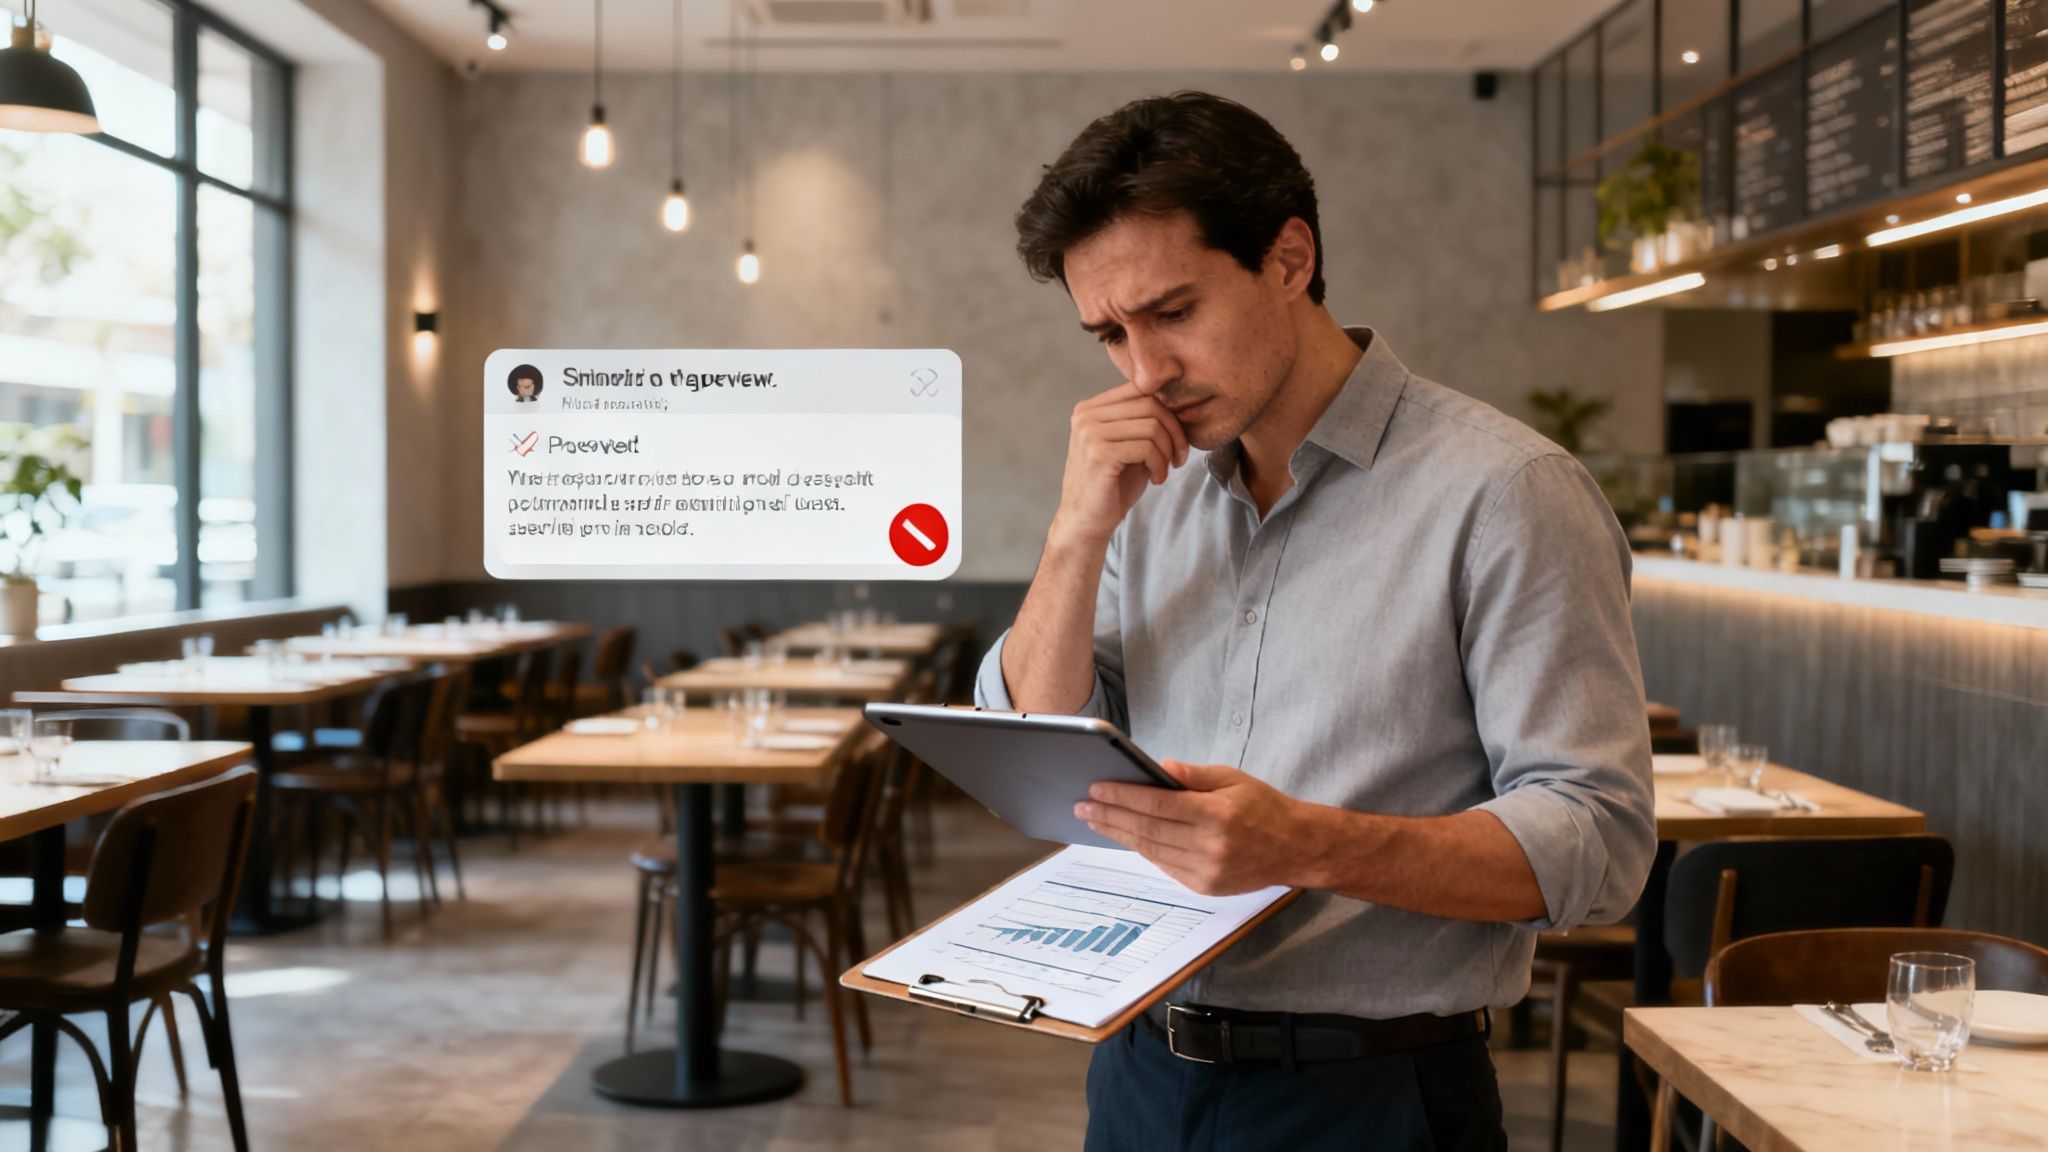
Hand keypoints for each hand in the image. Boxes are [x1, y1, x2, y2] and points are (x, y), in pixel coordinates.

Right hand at [1049, 381, 1187, 549]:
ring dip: (1168, 452)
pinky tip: (1157, 479)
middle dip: (1175, 432)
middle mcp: (1086, 415)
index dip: (1168, 411)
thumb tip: (1180, 404)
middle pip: (1150, 404)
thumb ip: (1145, 423)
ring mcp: (1090, 432)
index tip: (1177, 438)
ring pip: (1152, 426)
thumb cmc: (1112, 486)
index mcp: (1090, 408)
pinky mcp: (1099, 453)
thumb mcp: (1130, 446)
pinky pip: (1147, 447)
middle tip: (1179, 458)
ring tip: (1164, 471)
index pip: (1140, 389)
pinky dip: (1160, 464)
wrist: (1086, 523)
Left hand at [1075, 759, 1305, 895]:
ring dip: (1119, 835)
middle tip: (1083, 805)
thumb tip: (1158, 768)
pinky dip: (1142, 850)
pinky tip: (1125, 837)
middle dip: (1110, 816)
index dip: (1122, 796)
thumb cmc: (1264, 807)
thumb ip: (1194, 776)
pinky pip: (1164, 866)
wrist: (1297, 849)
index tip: (1096, 787)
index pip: (1157, 804)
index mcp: (1217, 814)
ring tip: (1095, 820)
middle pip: (1147, 830)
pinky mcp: (1206, 887)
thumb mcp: (1233, 779)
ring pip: (1151, 851)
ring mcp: (1207, 872)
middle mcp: (1210, 846)